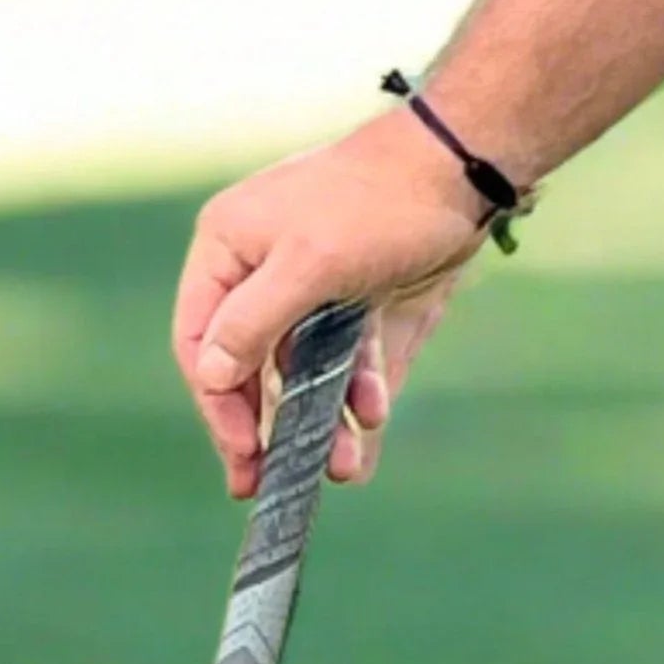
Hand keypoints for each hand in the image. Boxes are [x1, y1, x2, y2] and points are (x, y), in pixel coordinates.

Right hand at [173, 112, 488, 498]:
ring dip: (324, 421)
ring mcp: (318, 291)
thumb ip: (255, 323)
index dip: (218, 402)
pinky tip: (371, 429)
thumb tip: (209, 373)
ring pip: (309, 372)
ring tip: (344, 469)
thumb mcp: (308, 264)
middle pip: (253, 366)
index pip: (204, 340)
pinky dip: (362, 399)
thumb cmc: (376, 206)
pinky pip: (354, 365)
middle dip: (268, 426)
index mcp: (232, 250)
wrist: (459, 176)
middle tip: (269, 486)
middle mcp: (266, 272)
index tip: (240, 455)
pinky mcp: (365, 306)